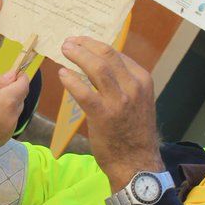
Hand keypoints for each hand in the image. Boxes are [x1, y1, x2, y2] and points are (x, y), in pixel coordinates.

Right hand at [0, 71, 28, 185]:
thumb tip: (13, 75)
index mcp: (8, 100)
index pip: (24, 85)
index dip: (21, 78)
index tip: (15, 74)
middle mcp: (13, 116)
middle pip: (20, 99)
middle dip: (12, 93)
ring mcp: (9, 130)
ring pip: (14, 113)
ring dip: (6, 107)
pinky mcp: (4, 140)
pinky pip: (8, 125)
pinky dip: (2, 120)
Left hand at [58, 37, 161, 191]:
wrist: (137, 163)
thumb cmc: (133, 132)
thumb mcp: (137, 101)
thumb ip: (122, 82)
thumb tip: (99, 64)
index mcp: (142, 80)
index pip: (117, 53)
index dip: (95, 44)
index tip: (82, 41)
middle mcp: (133, 86)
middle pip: (107, 54)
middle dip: (85, 44)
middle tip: (69, 41)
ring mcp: (119, 101)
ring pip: (97, 68)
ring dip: (78, 55)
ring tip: (64, 50)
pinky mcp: (104, 115)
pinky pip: (85, 92)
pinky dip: (72, 80)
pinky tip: (63, 74)